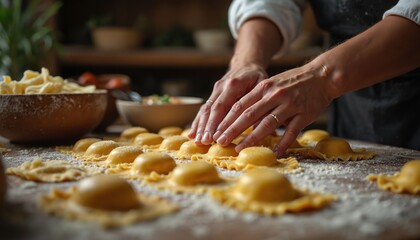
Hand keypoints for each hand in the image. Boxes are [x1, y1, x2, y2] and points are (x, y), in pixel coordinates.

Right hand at [188, 63, 267, 144]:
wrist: (247, 64)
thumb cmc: (258, 78)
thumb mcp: (263, 88)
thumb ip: (261, 106)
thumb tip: (265, 129)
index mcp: (234, 84)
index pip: (223, 106)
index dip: (217, 123)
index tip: (215, 138)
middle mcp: (221, 86)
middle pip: (211, 109)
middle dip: (206, 127)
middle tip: (204, 142)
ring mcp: (215, 90)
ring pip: (205, 109)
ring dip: (200, 126)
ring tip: (197, 141)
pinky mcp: (213, 94)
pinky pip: (203, 109)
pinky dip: (198, 122)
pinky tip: (192, 134)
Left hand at [214, 64, 334, 155]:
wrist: (321, 76)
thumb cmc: (293, 82)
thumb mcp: (272, 84)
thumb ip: (257, 100)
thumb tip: (240, 119)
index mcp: (263, 87)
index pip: (240, 105)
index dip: (226, 120)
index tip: (216, 131)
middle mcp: (274, 95)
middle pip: (249, 114)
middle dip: (232, 130)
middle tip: (220, 142)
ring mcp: (289, 104)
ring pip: (267, 123)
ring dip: (251, 138)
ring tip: (239, 149)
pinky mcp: (304, 113)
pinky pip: (292, 131)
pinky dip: (283, 143)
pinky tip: (275, 152)